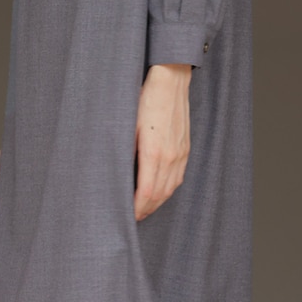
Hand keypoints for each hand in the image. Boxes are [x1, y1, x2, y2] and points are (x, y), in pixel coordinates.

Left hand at [134, 63, 191, 220]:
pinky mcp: (185, 149)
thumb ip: (124, 152)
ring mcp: (180, 154)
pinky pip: (178, 177)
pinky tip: (159, 192)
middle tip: (132, 219)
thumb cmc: (145, 100)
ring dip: (157, 202)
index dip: (137, 209)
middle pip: (159, 195)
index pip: (146, 193)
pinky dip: (168, 190)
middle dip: (146, 210)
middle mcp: (170, 157)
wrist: (170, 82)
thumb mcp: (127, 125)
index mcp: (154, 153)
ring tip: (144, 209)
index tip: (126, 217)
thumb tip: (115, 175)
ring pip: (170, 189)